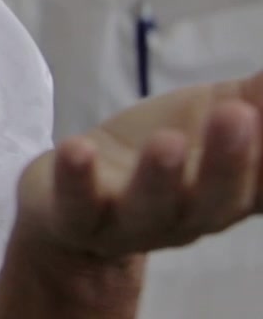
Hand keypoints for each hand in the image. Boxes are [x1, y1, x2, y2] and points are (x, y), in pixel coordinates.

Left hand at [14, 69, 262, 263]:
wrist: (74, 202)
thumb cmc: (165, 149)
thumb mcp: (215, 114)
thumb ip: (258, 95)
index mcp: (233, 194)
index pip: (261, 182)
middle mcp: (190, 216)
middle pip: (218, 197)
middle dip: (231, 159)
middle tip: (239, 114)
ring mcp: (131, 222)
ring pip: (150, 206)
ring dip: (160, 175)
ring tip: (167, 141)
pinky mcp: (74, 219)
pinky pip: (75, 206)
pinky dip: (76, 179)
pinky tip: (78, 149)